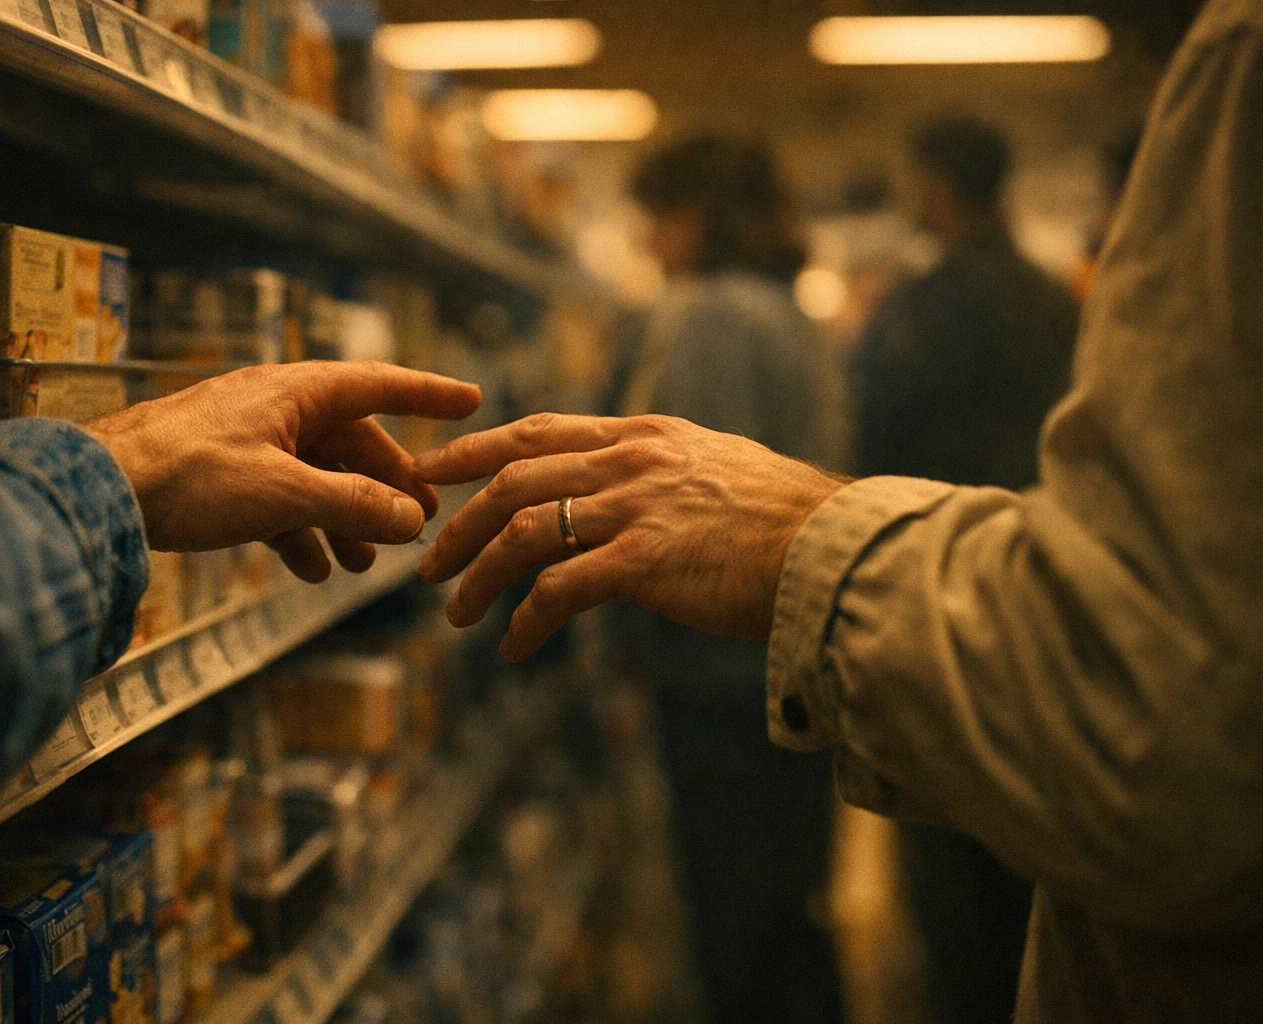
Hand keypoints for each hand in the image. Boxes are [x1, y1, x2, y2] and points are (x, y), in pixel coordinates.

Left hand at [86, 361, 481, 580]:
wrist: (97, 490)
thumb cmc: (185, 474)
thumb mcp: (284, 493)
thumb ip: (354, 505)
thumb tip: (413, 520)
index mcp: (296, 391)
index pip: (380, 383)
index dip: (429, 394)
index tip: (472, 399)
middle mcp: (276, 407)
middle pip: (352, 442)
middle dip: (385, 487)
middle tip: (418, 524)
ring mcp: (247, 439)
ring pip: (316, 476)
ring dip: (344, 520)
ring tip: (362, 565)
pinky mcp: (221, 472)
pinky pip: (279, 498)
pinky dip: (300, 531)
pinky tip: (307, 569)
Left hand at [414, 413, 846, 660]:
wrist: (836, 549)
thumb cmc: (784, 520)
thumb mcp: (714, 465)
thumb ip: (660, 468)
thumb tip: (626, 487)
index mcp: (644, 434)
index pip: (538, 431)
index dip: (474, 448)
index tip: (432, 468)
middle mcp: (631, 460)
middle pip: (513, 480)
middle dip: (459, 521)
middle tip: (426, 559)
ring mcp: (636, 507)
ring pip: (523, 531)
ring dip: (478, 574)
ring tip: (456, 611)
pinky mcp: (645, 560)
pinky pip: (559, 590)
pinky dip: (526, 620)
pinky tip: (515, 647)